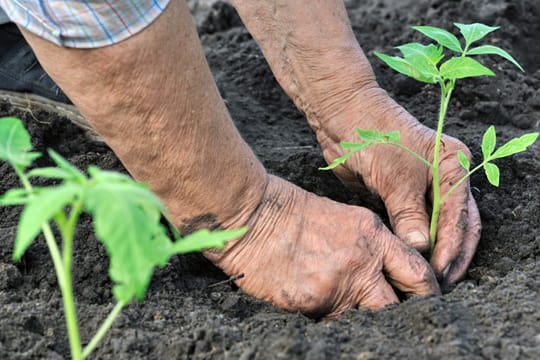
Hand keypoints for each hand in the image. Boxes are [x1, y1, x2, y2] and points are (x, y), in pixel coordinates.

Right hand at [206, 175, 439, 317]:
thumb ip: (365, 244)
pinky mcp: (314, 303)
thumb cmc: (289, 211)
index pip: (417, 272)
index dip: (426, 294)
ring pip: (365, 321)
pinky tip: (318, 307)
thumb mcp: (340, 217)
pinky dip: (330, 321)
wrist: (252, 216)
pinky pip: (331, 324)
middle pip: (398, 306)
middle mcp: (363, 261)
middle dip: (400, 318)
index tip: (423, 303)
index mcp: (372, 234)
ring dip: (360, 321)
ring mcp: (339, 284)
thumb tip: (377, 272)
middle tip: (396, 323)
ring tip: (346, 309)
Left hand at [316, 85, 480, 285]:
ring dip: (431, 254)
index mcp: (453, 167)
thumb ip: (409, 213)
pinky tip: (407, 264)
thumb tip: (421, 248)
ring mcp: (423, 189)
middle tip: (437, 285)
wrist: (343, 117)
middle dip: (449, 256)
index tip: (439, 274)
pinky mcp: (401, 197)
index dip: (451, 248)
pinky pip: (411, 227)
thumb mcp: (395, 177)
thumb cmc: (374, 138)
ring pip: (435, 229)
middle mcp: (445, 179)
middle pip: (456, 226)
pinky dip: (411, 245)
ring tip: (423, 281)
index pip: (461, 216)